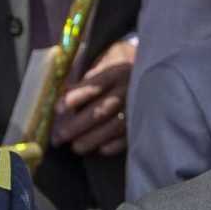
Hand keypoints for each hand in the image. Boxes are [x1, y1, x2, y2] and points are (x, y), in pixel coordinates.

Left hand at [52, 37, 133, 156]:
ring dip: (91, 140)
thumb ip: (84, 75)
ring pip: (112, 127)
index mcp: (116, 72)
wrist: (152, 67)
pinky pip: (128, 137)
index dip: (75, 98)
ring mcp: (137, 106)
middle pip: (100, 111)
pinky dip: (113, 145)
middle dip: (77, 126)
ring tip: (75, 147)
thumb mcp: (103, 60)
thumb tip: (62, 93)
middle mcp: (128, 89)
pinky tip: (100, 149)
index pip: (93, 86)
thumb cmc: (119, 65)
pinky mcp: (144, 120)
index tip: (57, 109)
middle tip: (58, 137)